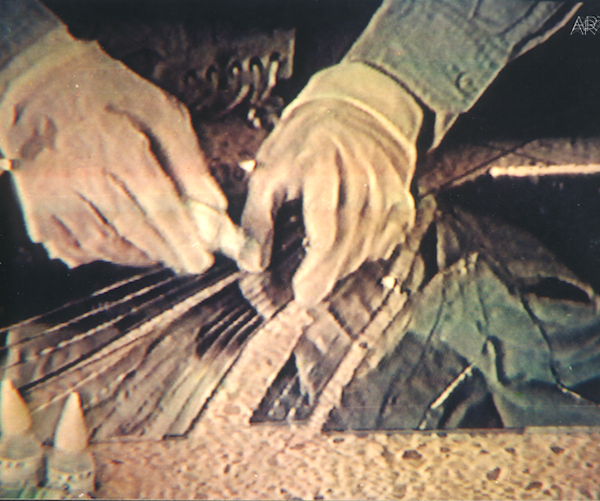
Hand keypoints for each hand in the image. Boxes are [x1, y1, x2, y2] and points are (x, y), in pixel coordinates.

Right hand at [0, 40, 238, 273]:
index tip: (202, 261)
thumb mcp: (161, 112)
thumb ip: (189, 159)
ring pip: (104, 243)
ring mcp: (55, 193)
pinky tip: (122, 250)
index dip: (183, 239)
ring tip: (161, 254)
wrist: (42, 84)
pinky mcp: (36, 204)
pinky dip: (100, 255)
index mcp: (120, 148)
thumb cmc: (108, 95)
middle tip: (188, 264)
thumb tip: (214, 203)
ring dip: (137, 256)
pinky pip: (71, 245)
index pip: (160, 206)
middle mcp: (84, 174)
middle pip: (134, 228)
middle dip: (167, 252)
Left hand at [239, 99, 417, 305]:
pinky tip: (352, 256)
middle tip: (309, 295)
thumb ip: (256, 220)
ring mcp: (385, 185)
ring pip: (370, 241)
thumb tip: (251, 264)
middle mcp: (358, 175)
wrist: (351, 110)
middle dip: (328, 273)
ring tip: (324, 274)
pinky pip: (391, 235)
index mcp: (320, 167)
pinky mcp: (401, 193)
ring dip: (346, 264)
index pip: (325, 226)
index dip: (315, 266)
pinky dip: (372, 251)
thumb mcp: (267, 173)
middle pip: (349, 239)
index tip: (301, 293)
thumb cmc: (300, 146)